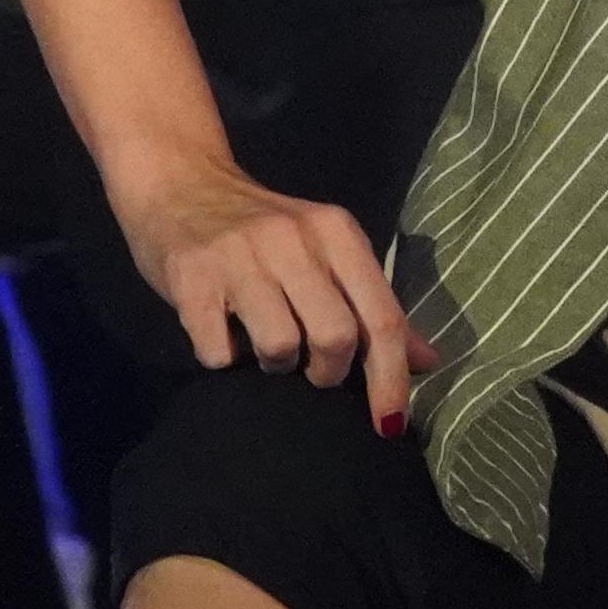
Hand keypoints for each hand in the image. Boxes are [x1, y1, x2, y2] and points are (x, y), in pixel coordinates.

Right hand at [113, 148, 417, 425]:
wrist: (180, 184)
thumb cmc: (262, 230)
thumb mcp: (326, 252)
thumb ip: (373, 305)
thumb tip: (427, 362)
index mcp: (336, 233)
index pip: (380, 317)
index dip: (391, 380)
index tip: (389, 425)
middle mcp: (293, 239)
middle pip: (336, 337)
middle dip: (327, 373)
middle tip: (312, 368)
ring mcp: (240, 256)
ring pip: (280, 347)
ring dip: (275, 365)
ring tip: (264, 345)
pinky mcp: (192, 278)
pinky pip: (219, 353)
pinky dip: (224, 358)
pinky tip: (222, 334)